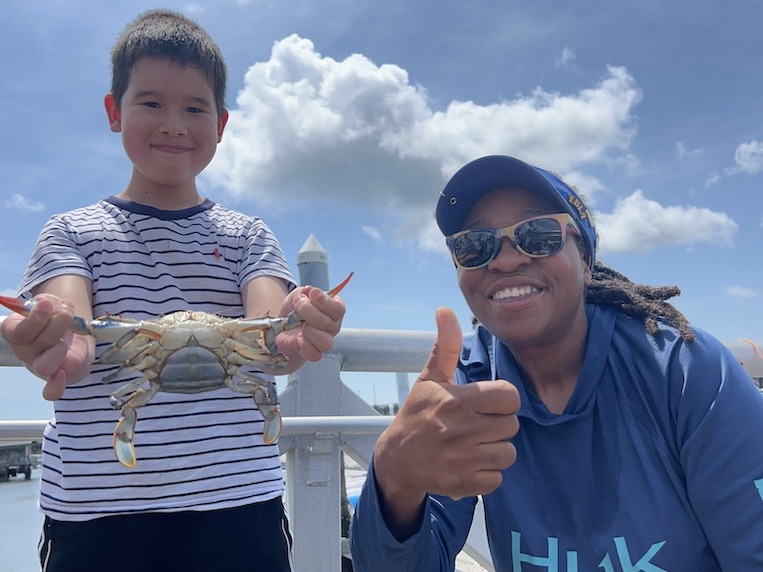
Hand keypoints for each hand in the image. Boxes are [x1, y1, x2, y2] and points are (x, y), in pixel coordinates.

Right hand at [0, 294, 93, 399]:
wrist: (71, 335)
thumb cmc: (55, 317)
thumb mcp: (51, 304)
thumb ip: (50, 304)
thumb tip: (51, 306)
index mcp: (15, 331)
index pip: (18, 330)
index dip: (34, 318)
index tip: (47, 303)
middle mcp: (24, 350)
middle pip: (36, 343)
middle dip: (56, 323)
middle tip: (67, 310)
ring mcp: (39, 365)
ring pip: (44, 365)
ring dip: (60, 348)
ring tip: (72, 332)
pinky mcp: (57, 377)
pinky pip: (50, 391)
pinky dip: (55, 387)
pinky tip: (62, 376)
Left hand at [275, 285, 345, 362]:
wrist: (281, 326)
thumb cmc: (295, 310)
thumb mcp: (299, 295)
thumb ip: (305, 292)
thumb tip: (309, 291)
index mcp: (334, 311)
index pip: (339, 309)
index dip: (325, 302)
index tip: (312, 294)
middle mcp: (333, 326)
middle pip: (329, 323)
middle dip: (309, 311)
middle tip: (298, 305)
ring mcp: (324, 341)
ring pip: (326, 342)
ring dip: (310, 331)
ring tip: (301, 325)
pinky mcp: (313, 353)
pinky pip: (314, 354)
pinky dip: (304, 344)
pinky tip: (298, 337)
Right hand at [373, 307, 519, 534]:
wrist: (396, 459)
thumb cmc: (418, 414)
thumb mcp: (430, 379)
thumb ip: (445, 346)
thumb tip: (444, 310)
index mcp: (458, 400)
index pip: (509, 397)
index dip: (502, 400)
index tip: (487, 404)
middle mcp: (462, 429)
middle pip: (511, 426)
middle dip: (497, 426)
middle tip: (477, 426)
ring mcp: (463, 458)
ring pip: (508, 454)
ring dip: (495, 450)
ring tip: (474, 445)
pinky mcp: (463, 483)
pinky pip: (497, 479)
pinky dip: (487, 474)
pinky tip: (469, 464)